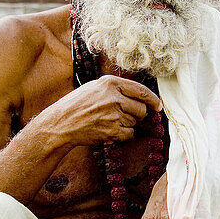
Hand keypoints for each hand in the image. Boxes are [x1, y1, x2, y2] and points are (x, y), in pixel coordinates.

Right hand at [40, 75, 161, 145]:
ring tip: (110, 122)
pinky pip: (129, 134)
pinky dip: (123, 135)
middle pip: (141, 109)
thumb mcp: (95, 87)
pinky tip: (111, 131)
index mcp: (110, 83)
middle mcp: (113, 97)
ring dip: (127, 125)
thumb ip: (116, 89)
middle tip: (125, 116)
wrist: (61, 123)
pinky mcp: (111, 130)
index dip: (153, 100)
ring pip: (135, 122)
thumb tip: (141, 97)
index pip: (141, 91)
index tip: (158, 106)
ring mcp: (113, 114)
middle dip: (138, 115)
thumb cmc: (77, 105)